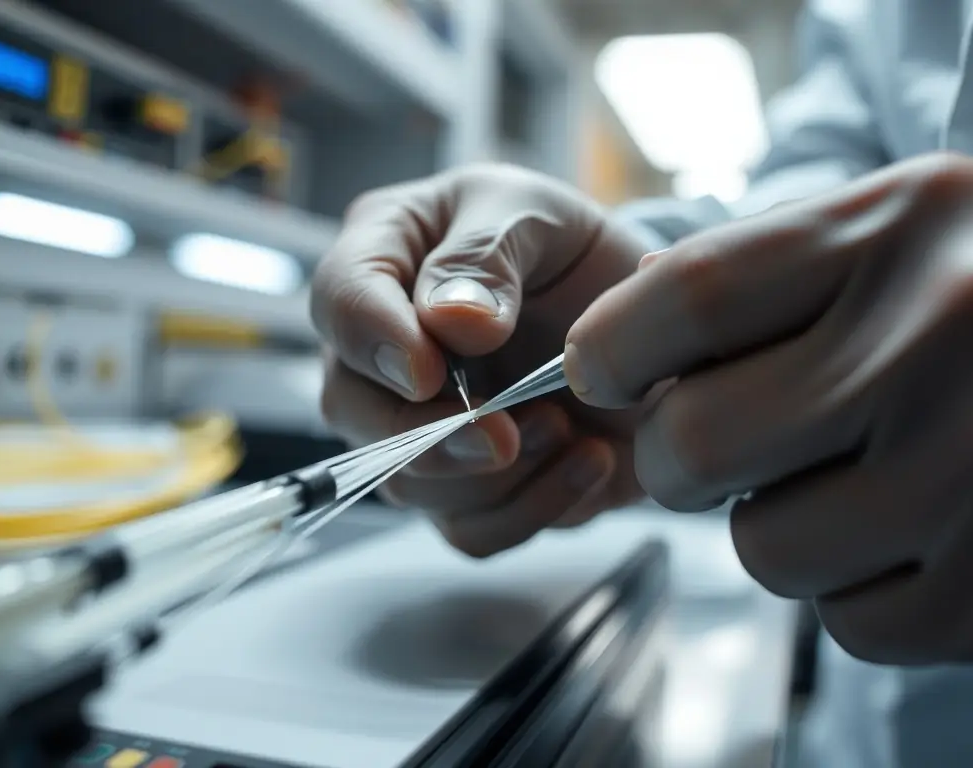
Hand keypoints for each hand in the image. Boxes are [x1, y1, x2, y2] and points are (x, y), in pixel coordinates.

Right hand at [311, 164, 647, 556]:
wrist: (632, 317)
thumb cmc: (567, 248)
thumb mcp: (536, 214)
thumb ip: (488, 255)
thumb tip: (453, 325)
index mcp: (384, 259)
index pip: (340, 301)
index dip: (373, 342)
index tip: (428, 371)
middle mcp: (381, 353)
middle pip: (352, 411)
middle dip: (427, 437)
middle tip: (504, 434)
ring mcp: (418, 426)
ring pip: (410, 486)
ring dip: (493, 477)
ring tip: (567, 425)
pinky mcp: (469, 486)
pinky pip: (472, 530)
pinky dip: (533, 510)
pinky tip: (590, 459)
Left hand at [565, 153, 972, 664]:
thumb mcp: (894, 237)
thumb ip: (760, 273)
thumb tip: (614, 341)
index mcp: (907, 224)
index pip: (688, 298)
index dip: (610, 351)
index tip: (600, 375)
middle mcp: (958, 332)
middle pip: (697, 441)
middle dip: (674, 458)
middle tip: (712, 445)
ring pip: (762, 547)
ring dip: (773, 524)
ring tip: (848, 480)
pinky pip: (847, 623)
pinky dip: (852, 587)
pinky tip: (912, 532)